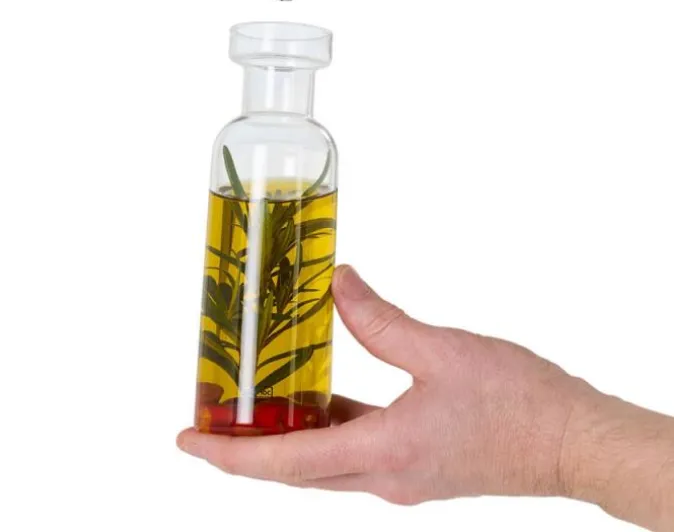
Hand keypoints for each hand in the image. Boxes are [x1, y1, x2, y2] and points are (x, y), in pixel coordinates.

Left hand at [178, 265, 593, 503]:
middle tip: (209, 423)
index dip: (230, 456)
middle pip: (296, 471)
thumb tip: (340, 283)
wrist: (572, 439)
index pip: (286, 465)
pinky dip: (326, 427)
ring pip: (324, 463)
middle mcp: (385, 476)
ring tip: (254, 406)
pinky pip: (355, 450)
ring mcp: (402, 475)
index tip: (188, 442)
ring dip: (285, 440)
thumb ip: (380, 319)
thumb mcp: (442, 350)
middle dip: (246, 451)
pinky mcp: (416, 463)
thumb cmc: (518, 403)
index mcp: (385, 453)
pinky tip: (319, 396)